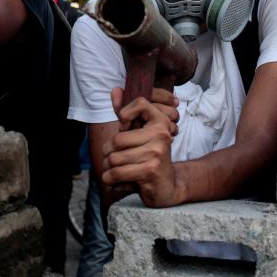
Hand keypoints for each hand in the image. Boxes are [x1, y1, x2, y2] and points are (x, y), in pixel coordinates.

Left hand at [103, 91, 183, 207]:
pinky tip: (120, 182)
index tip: (125, 128)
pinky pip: (116, 174)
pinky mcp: (150, 171)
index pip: (139, 102)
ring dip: (109, 169)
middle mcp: (161, 134)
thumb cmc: (148, 158)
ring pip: (114, 159)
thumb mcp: (138, 134)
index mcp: (160, 121)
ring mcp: (157, 152)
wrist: (168, 187)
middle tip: (116, 159)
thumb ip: (125, 113)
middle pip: (117, 140)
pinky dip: (112, 181)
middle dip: (109, 153)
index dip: (124, 115)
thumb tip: (115, 89)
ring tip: (117, 172)